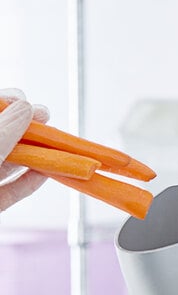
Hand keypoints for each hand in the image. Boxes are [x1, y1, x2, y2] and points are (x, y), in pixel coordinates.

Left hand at [0, 89, 48, 209]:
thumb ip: (1, 132)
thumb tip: (25, 109)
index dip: (4, 104)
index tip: (26, 102)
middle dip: (23, 129)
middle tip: (45, 120)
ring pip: (5, 165)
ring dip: (32, 157)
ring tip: (54, 147)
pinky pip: (8, 192)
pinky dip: (28, 183)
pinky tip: (46, 174)